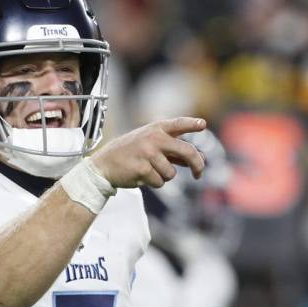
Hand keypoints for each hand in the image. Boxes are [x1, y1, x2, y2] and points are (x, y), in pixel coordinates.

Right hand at [91, 117, 206, 187]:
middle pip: (187, 151)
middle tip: (198, 174)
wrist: (104, 164)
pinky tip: (141, 176)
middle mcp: (153, 138)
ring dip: (164, 176)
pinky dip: (154, 183)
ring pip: (171, 173)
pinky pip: (160, 182)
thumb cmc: (132, 153)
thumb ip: (174, 149)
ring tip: (149, 171)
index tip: (202, 124)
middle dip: (197, 164)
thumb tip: (201, 158)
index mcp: (156, 129)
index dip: (191, 124)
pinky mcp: (142, 169)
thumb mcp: (151, 144)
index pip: (178, 124)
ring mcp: (148, 153)